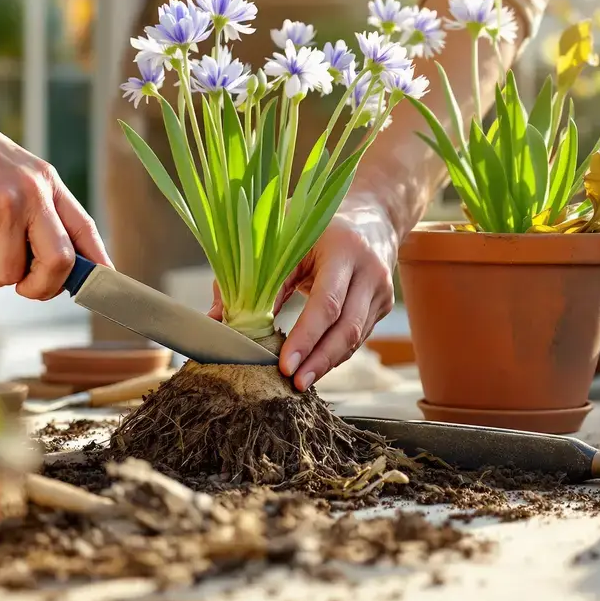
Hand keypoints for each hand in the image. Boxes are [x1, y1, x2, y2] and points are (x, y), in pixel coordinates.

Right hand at [0, 91, 110, 298]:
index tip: (98, 289)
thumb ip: (46, 212)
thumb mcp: (25, 174)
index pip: (84, 232)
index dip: (96, 267)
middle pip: (54, 265)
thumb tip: (66, 264)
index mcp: (47, 186)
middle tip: (21, 285)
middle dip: (38, 287)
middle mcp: (25, 197)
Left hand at [209, 200, 398, 390]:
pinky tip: (314, 364)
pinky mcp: (382, 306)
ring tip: (301, 381)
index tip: (285, 365)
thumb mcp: (284, 237)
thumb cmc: (317, 225)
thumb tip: (217, 318)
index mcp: (343, 249)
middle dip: (319, 361)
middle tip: (294, 384)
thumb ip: (253, 276)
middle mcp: (369, 272)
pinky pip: (357, 337)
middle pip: (346, 328)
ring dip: (326, 362)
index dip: (306, 337)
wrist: (371, 216)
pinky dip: (334, 353)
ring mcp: (381, 291)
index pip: (326, 303)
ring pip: (355, 338)